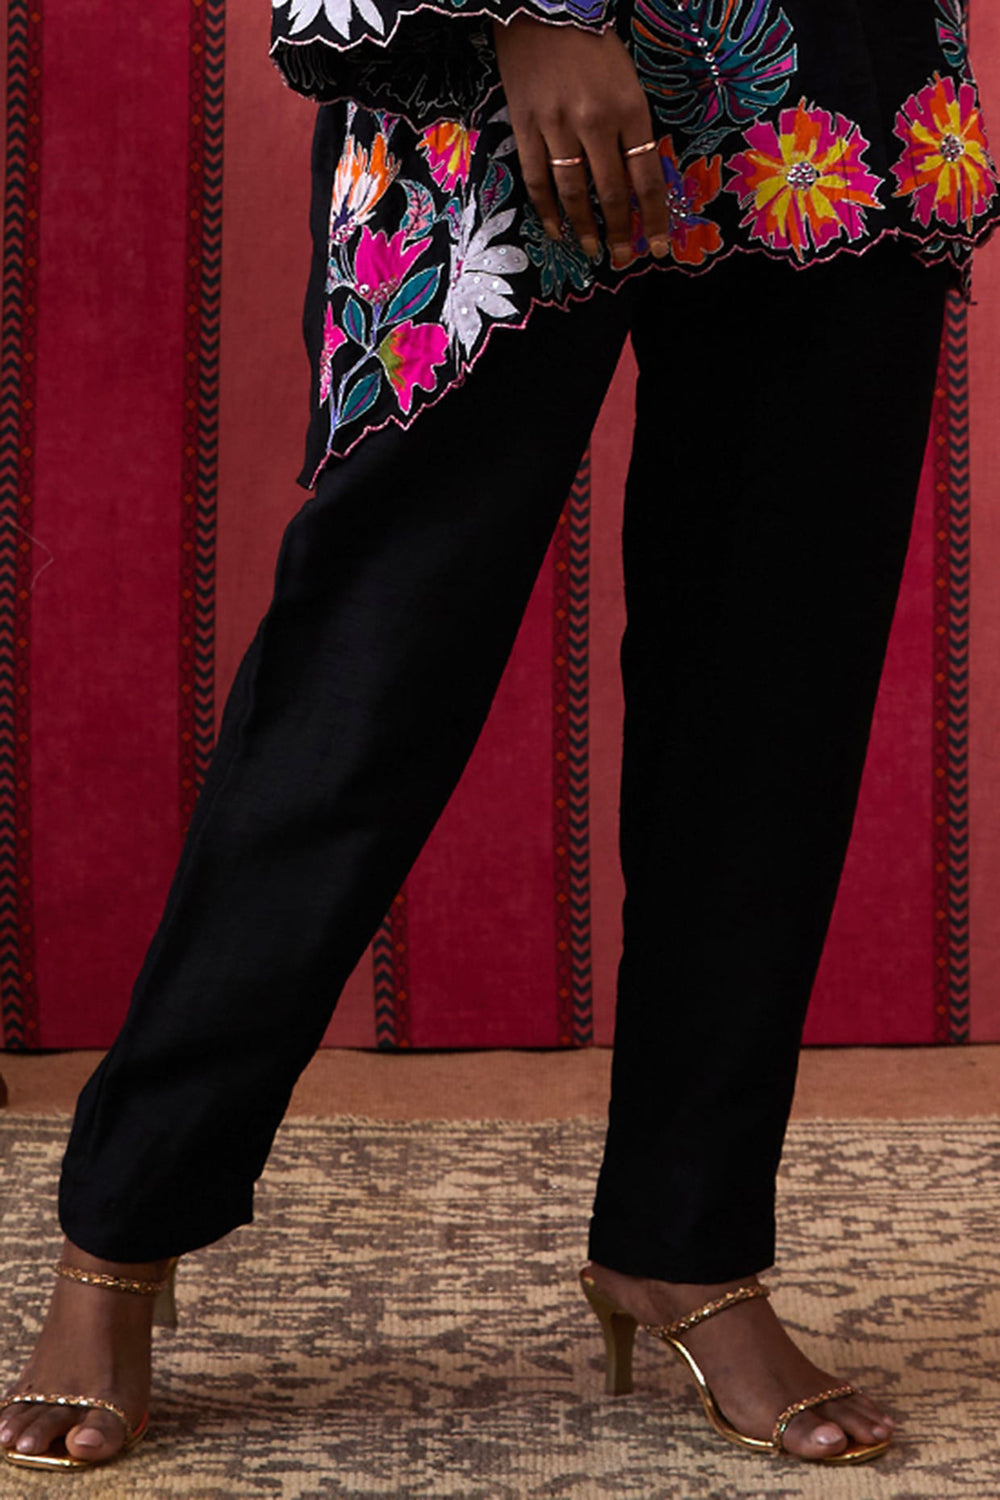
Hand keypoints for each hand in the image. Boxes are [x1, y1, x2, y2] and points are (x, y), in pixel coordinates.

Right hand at [492, 16, 669, 267]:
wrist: (544, 7)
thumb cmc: (592, 46)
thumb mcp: (627, 83)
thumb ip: (632, 131)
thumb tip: (635, 184)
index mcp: (629, 110)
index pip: (646, 178)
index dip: (653, 219)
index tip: (658, 248)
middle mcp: (595, 122)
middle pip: (610, 193)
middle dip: (620, 232)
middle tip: (623, 259)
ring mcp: (557, 126)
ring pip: (573, 192)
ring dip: (584, 228)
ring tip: (593, 250)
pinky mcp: (526, 126)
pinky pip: (537, 180)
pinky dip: (547, 211)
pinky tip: (557, 231)